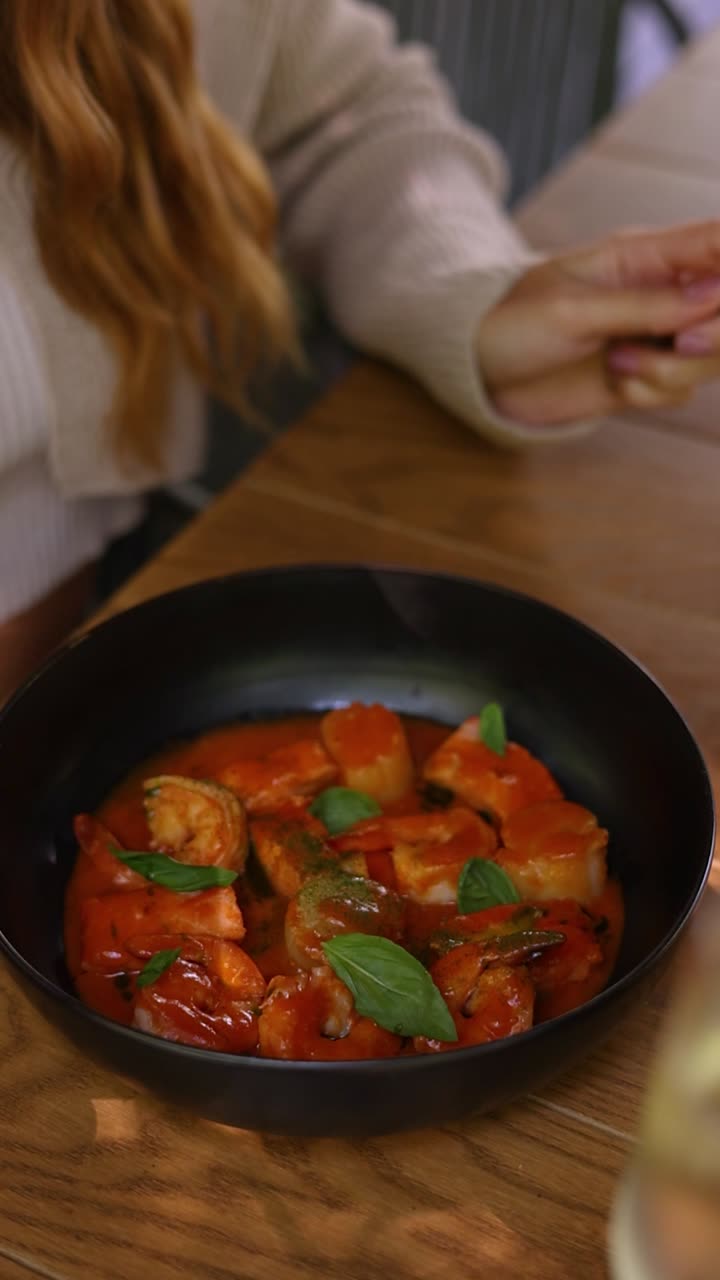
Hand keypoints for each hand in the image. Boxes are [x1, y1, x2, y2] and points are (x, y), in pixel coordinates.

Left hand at [476, 222, 719, 424]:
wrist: (478, 372)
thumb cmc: (513, 322)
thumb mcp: (572, 309)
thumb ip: (643, 305)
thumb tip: (712, 296)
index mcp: (647, 254)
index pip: (718, 244)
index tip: (716, 298)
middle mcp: (663, 292)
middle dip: (716, 333)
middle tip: (678, 343)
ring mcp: (656, 337)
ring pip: (711, 358)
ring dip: (673, 370)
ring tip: (619, 364)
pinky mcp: (645, 377)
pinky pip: (681, 391)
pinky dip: (653, 393)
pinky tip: (616, 384)